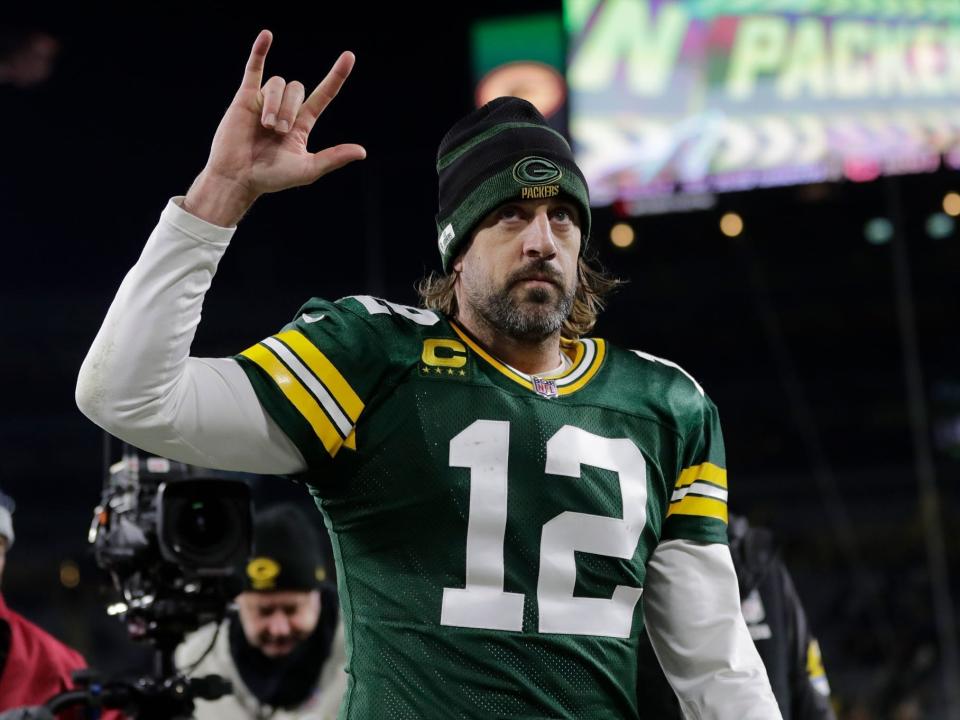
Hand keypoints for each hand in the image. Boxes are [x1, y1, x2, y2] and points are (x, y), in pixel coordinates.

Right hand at [186, 30, 365, 224]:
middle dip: (289, 109)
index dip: (336, 76)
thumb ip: (333, 158)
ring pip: (278, 84)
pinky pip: (254, 69)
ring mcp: (265, 102)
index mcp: (302, 124)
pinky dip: (260, 51)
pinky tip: (267, 35)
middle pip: (297, 89)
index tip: (349, 56)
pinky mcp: (245, 98)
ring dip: (274, 104)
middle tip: (278, 131)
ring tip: (265, 126)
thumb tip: (362, 152)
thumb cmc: (272, 178)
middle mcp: (285, 110)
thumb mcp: (308, 170)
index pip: (324, 95)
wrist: (238, 177)